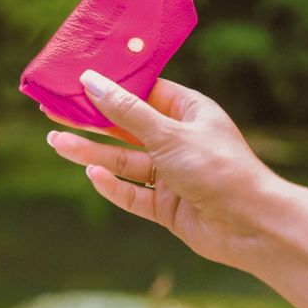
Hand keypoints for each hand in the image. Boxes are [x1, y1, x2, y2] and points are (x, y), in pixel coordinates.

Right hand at [44, 70, 275, 270]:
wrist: (253, 226)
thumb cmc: (218, 167)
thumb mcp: (168, 133)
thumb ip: (127, 111)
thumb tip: (93, 81)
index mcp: (186, 112)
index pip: (142, 92)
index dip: (111, 86)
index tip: (79, 80)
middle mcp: (177, 139)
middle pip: (126, 127)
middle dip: (92, 122)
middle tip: (55, 113)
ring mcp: (171, 172)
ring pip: (125, 161)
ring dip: (93, 153)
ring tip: (58, 143)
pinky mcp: (167, 203)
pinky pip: (134, 193)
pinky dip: (114, 186)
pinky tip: (92, 175)